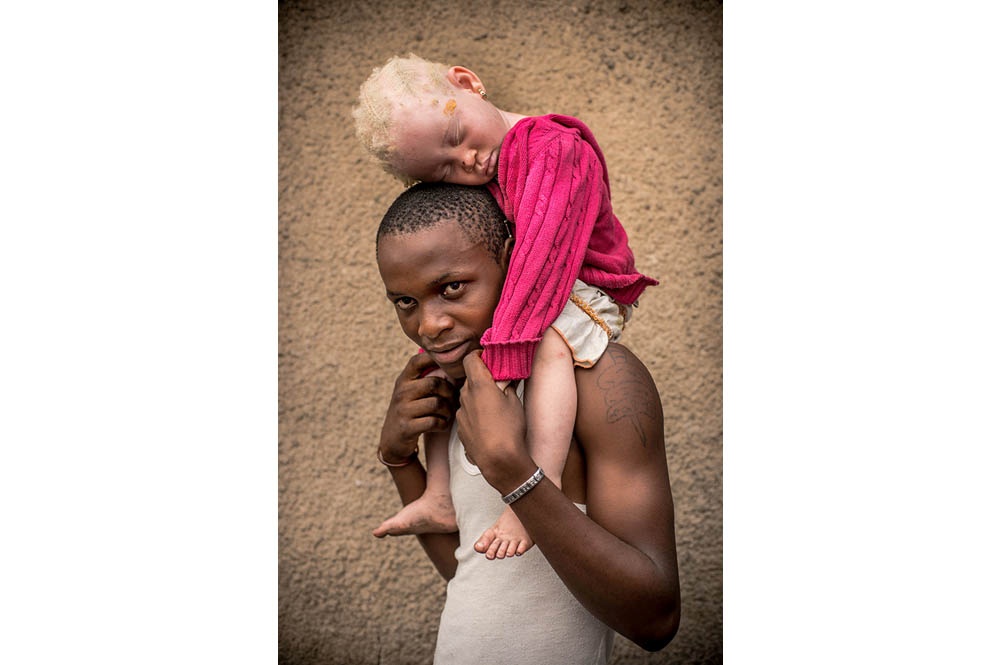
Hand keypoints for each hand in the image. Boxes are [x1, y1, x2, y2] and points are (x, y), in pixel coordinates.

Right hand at [379, 353, 456, 463]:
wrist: (392, 439)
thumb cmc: (410, 411)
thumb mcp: (411, 392)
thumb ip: (428, 379)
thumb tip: (456, 368)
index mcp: (403, 380)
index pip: (418, 361)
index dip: (435, 359)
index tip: (450, 366)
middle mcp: (401, 392)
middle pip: (434, 383)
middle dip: (449, 392)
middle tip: (454, 400)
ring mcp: (403, 410)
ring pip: (436, 404)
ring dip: (448, 410)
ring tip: (448, 414)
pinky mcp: (407, 427)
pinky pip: (433, 422)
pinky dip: (443, 424)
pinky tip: (442, 425)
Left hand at [456, 351, 534, 493]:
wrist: (499, 461)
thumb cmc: (510, 429)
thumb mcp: (515, 402)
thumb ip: (508, 385)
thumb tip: (508, 377)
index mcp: (479, 385)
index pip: (470, 358)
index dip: (479, 356)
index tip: (489, 360)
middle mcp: (465, 396)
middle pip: (469, 378)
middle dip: (482, 379)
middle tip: (498, 384)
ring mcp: (460, 413)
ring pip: (468, 397)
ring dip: (478, 397)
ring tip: (495, 407)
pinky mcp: (460, 428)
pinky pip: (467, 413)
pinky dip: (475, 413)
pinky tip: (488, 424)